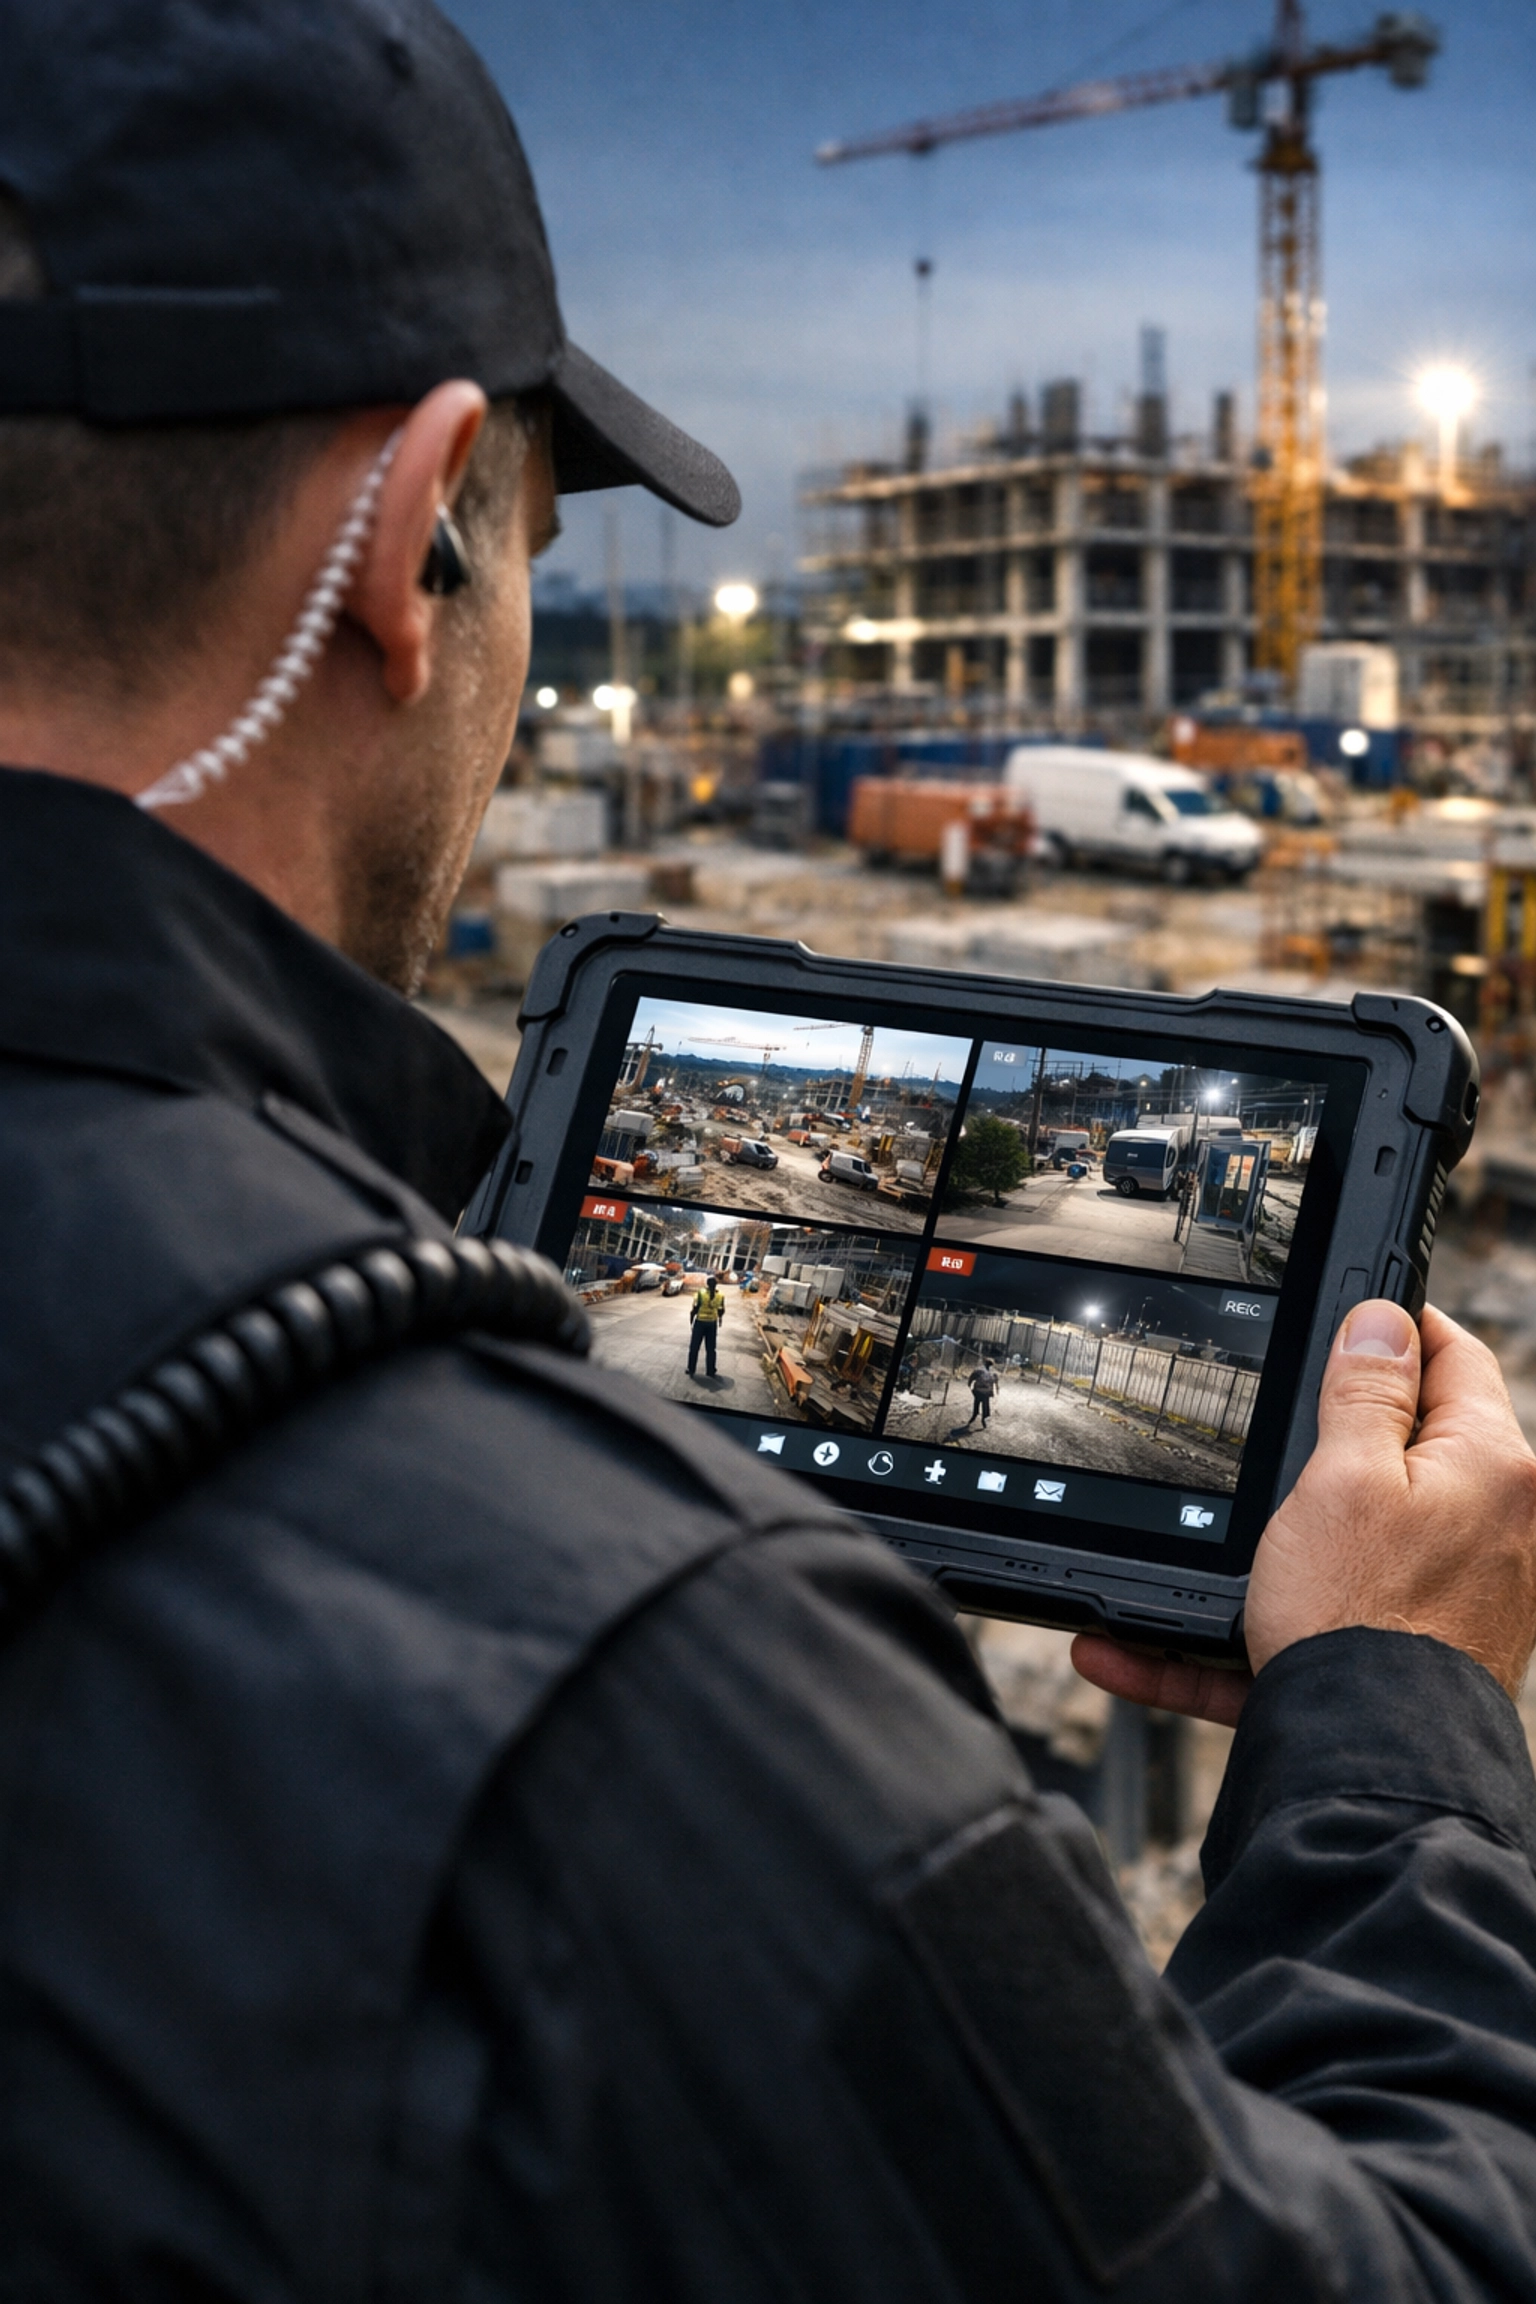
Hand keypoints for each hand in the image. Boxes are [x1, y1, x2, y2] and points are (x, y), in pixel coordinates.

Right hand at [1072, 1300, 1535, 1727]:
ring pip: (1342, 1547)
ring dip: (1258, 1551)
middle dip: (1317, 1445)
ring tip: (1178, 1554)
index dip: (1392, 1326)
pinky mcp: (1407, 1657)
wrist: (1366, 1770)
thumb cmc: (1363, 1623)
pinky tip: (1141, 1649)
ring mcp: (1455, 1598)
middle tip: (1257, 1433)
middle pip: (1399, 1449)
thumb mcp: (1343, 1478)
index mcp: (1493, 1468)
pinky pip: (1314, 1627)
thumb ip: (1364, 1391)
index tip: (1345, 1316)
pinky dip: (1237, 1635)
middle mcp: (1494, 1530)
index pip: (1453, 1358)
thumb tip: (1383, 1320)